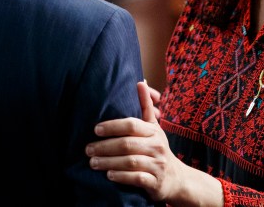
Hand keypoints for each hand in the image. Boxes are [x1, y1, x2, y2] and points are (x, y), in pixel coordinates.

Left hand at [86, 82, 186, 202]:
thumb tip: (139, 82)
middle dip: (105, 147)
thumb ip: (145, 106)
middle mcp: (157, 146)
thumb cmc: (157, 149)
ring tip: (93, 162)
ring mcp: (157, 165)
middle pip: (127, 144)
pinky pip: (136, 178)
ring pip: (130, 162)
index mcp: (154, 131)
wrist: (176, 178)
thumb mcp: (154, 127)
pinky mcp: (155, 182)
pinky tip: (109, 175)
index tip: (95, 129)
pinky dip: (121, 176)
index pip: (132, 124)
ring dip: (108, 162)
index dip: (112, 126)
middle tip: (87, 149)